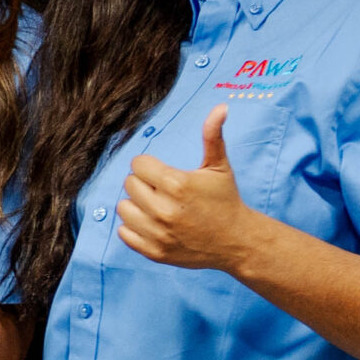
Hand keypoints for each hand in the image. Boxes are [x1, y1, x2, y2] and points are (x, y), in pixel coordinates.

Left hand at [117, 105, 260, 271]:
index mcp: (176, 184)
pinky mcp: (154, 252)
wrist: (237, 241)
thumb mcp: (219, 166)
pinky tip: (153, 224)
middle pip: (129, 184)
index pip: (137, 164)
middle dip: (144, 184)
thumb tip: (220, 107)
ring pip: (123, 208)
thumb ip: (213, 136)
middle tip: (163, 190)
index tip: (164, 173)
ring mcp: (158, 233)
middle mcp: (164, 210)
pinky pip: (124, 233)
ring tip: (156, 206)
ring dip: (136, 205)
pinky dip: (134, 227)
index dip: (150, 166)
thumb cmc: (225, 200)